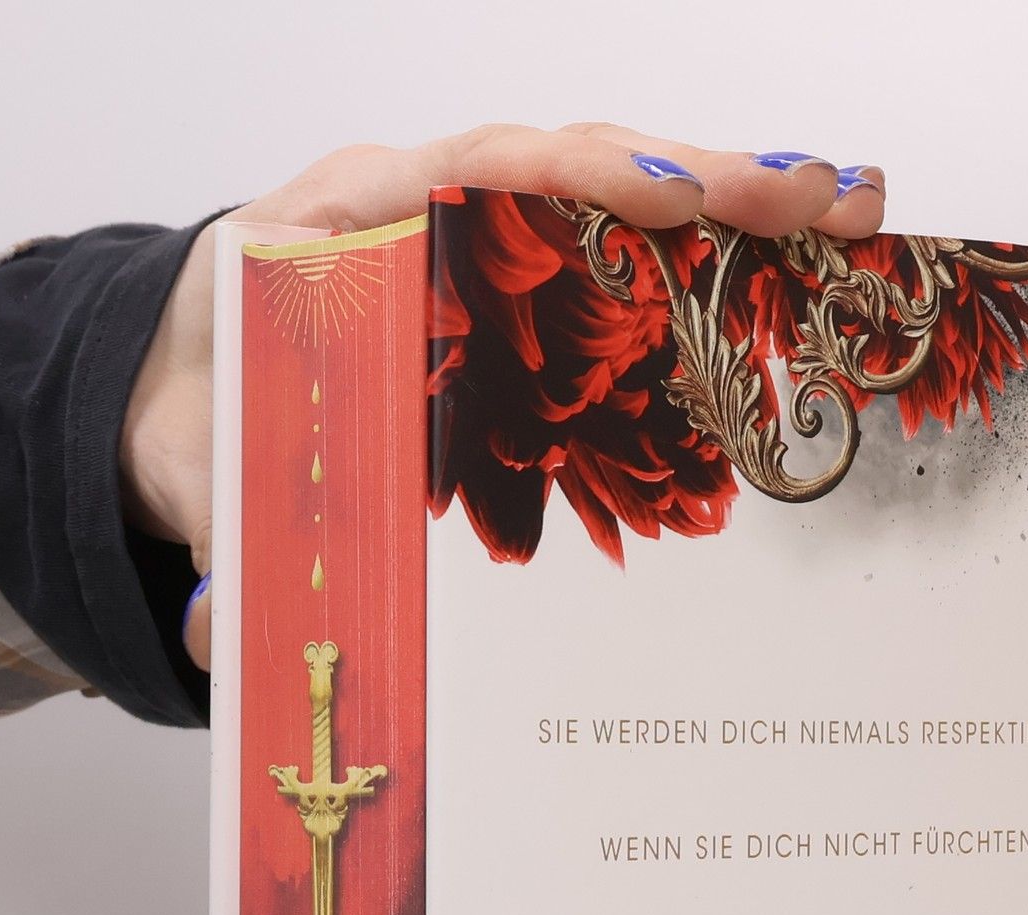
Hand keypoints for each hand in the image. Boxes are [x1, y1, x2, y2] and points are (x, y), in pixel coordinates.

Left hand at [120, 125, 886, 670]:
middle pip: (568, 169)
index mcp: (333, 225)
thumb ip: (222, 543)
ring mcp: (478, 246)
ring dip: (728, 208)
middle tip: (810, 199)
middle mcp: (419, 211)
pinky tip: (793, 265)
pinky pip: (614, 258)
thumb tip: (222, 632)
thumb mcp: (201, 477)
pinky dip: (703, 260)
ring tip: (843, 216)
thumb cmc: (203, 418)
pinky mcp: (516, 293)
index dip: (564, 179)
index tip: (656, 192)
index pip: (463, 173)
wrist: (185, 403)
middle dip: (697, 178)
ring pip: (610, 203)